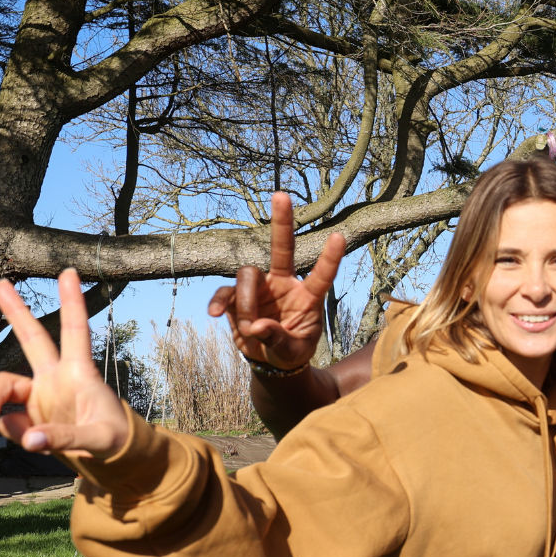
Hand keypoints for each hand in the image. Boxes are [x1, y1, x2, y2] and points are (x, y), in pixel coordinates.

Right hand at [0, 268, 131, 459]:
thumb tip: (28, 439)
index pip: (75, 331)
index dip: (72, 302)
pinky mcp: (28, 417)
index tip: (68, 271)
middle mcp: (55, 378)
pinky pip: (9, 422)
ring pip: (5, 385)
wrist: (108, 458)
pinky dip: (15, 433)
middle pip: (32, 339)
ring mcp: (39, 396)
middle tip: (0, 282)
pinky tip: (33, 442)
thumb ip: (66, 438)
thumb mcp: (99, 440)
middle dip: (15, 312)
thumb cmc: (113, 439)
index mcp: (79, 373)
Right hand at [206, 192, 347, 370]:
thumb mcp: (292, 353)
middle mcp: (283, 284)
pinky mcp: (236, 298)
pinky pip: (224, 293)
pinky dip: (219, 303)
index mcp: (307, 297)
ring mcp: (259, 288)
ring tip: (250, 330)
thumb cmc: (290, 353)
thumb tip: (258, 326)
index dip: (329, 258)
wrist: (268, 361)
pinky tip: (216, 315)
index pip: (320, 275)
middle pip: (282, 248)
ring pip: (248, 275)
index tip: (340, 236)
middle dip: (282, 222)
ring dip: (245, 302)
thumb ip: (278, 340)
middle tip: (281, 194)